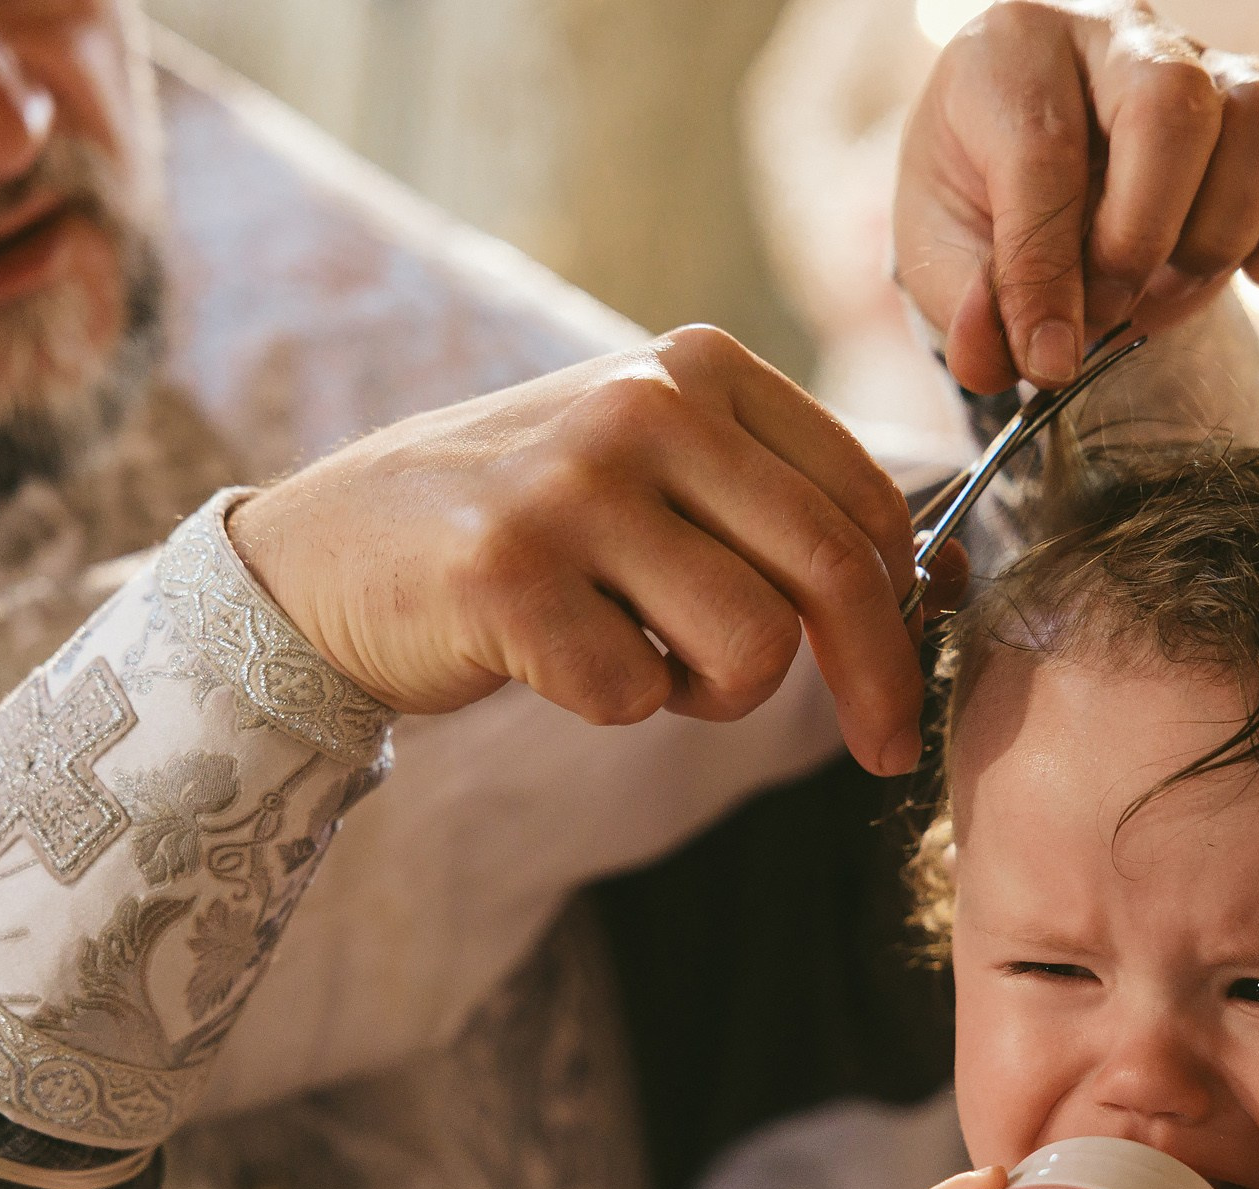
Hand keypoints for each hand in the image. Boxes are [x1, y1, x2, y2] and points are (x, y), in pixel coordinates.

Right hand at [228, 325, 927, 775]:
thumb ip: (774, 504)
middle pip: (835, 573)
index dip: (908, 611)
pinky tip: (558, 659)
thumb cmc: (526, 527)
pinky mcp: (508, 577)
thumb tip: (929, 588)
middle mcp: (642, 404)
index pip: (866, 498)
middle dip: (878, 684)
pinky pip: (637, 696)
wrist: (328, 554)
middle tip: (885, 753)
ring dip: (713, 695)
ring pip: (753, 647)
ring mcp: (573, 486)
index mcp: (698, 365)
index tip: (903, 685)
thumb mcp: (655, 469)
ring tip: (647, 662)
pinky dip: (615, 705)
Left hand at [895, 0, 1258, 394]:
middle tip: (1114, 305)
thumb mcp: (940, 255)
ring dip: (1226, 231)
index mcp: (1012, 54)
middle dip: (1146, 237)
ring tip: (1171, 290)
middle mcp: (1118, 34)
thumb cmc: (980, 201)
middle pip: (1174, 105)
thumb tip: (1033, 355)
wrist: (1026, 171)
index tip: (1048, 358)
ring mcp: (1209, 60)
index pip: (1044, 152)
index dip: (1048, 273)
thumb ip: (968, 308)